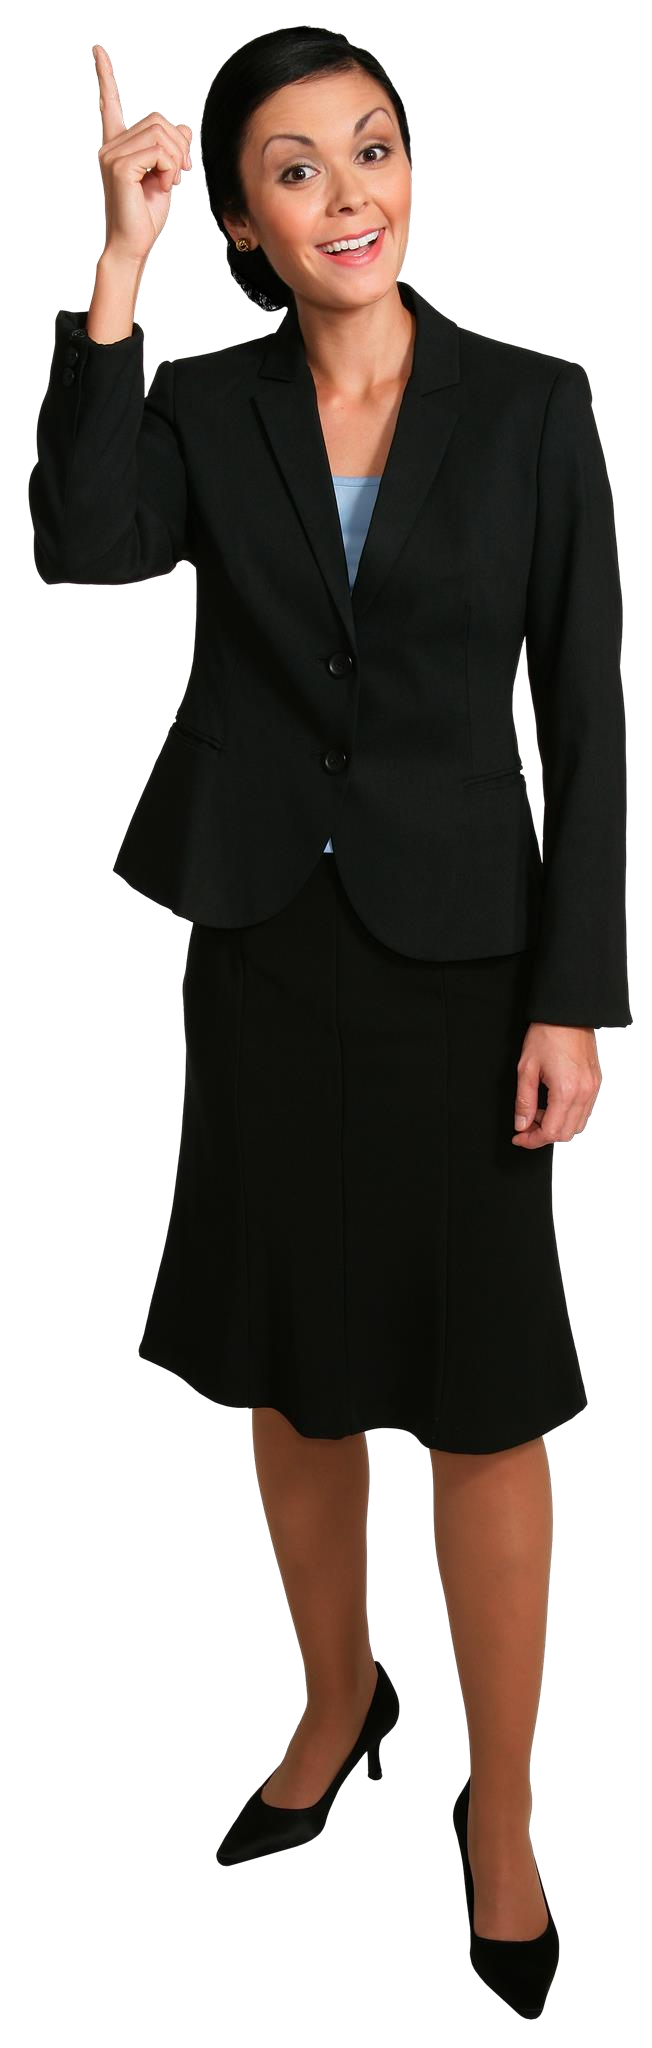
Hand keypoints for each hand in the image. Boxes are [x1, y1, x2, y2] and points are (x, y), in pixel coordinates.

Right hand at [92, 43, 193, 265]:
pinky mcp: (118, 166)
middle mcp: (109, 145)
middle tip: (181, 172)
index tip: (97, 49)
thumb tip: (184, 127)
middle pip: (156, 119)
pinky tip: (164, 185)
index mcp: (116, 145)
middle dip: (178, 144)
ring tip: (171, 181)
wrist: (132, 245)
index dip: (104, 76)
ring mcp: (111, 154)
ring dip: (176, 158)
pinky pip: (158, 152)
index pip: (108, 104)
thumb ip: (171, 149)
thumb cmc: (146, 215)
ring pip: (160, 134)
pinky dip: (170, 168)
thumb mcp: (165, 176)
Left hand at [512, 1023, 601, 1147]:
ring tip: (539, 1113)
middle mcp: (584, 1094)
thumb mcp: (526, 1068)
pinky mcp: (597, 1083)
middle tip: (526, 1126)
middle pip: (566, 1134)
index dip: (532, 1140)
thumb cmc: (547, 1035)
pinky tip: (553, 1104)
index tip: (519, 1137)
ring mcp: (594, 1089)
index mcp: (565, 1091)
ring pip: (578, 1126)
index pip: (550, 1132)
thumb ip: (524, 1101)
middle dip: (543, 1136)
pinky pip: (585, 1112)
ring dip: (557, 1127)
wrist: (568, 1013)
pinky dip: (569, 1116)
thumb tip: (521, 1125)